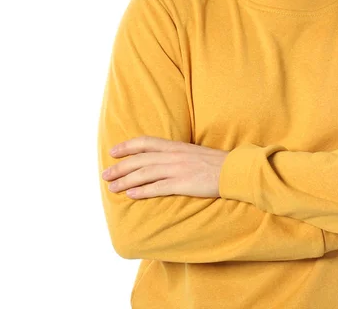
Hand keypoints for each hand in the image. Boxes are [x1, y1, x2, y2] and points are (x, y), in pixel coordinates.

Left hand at [101, 136, 229, 198]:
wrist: (233, 170)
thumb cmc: (215, 163)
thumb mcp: (193, 152)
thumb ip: (177, 154)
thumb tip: (162, 160)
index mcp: (176, 146)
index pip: (145, 142)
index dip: (127, 146)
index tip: (113, 151)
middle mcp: (173, 155)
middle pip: (139, 159)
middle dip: (120, 167)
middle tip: (105, 174)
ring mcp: (177, 169)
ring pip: (144, 173)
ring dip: (125, 180)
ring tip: (112, 187)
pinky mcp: (182, 183)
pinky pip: (157, 187)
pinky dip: (142, 191)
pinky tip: (131, 195)